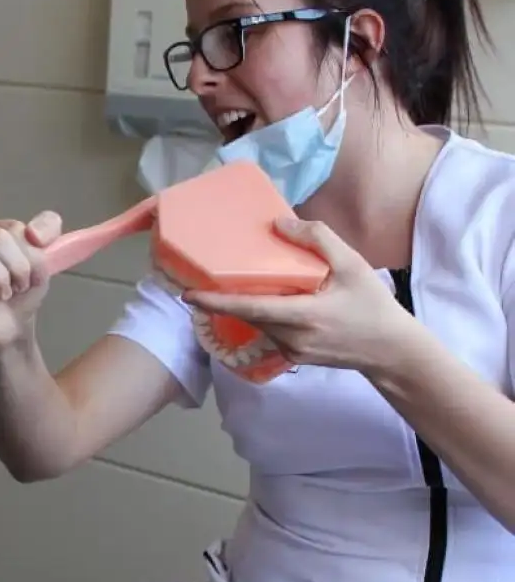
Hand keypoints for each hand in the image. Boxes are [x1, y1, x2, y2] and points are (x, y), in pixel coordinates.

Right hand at [0, 211, 60, 347]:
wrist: (11, 326)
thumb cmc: (23, 292)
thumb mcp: (46, 260)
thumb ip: (48, 230)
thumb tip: (33, 232)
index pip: (15, 228)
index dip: (29, 257)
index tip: (33, 274)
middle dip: (15, 268)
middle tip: (17, 286)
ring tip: (2, 293)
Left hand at [181, 217, 418, 373]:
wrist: (391, 351)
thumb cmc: (373, 305)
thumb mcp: (353, 265)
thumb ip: (317, 240)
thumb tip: (279, 224)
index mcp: (304, 317)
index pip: (251, 308)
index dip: (217, 302)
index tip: (189, 295)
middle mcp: (291, 338)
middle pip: (248, 315)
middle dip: (222, 301)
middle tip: (199, 282)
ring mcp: (290, 351)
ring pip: (257, 324)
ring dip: (242, 307)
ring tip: (224, 287)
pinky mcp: (292, 357)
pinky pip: (268, 332)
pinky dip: (261, 315)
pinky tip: (261, 301)